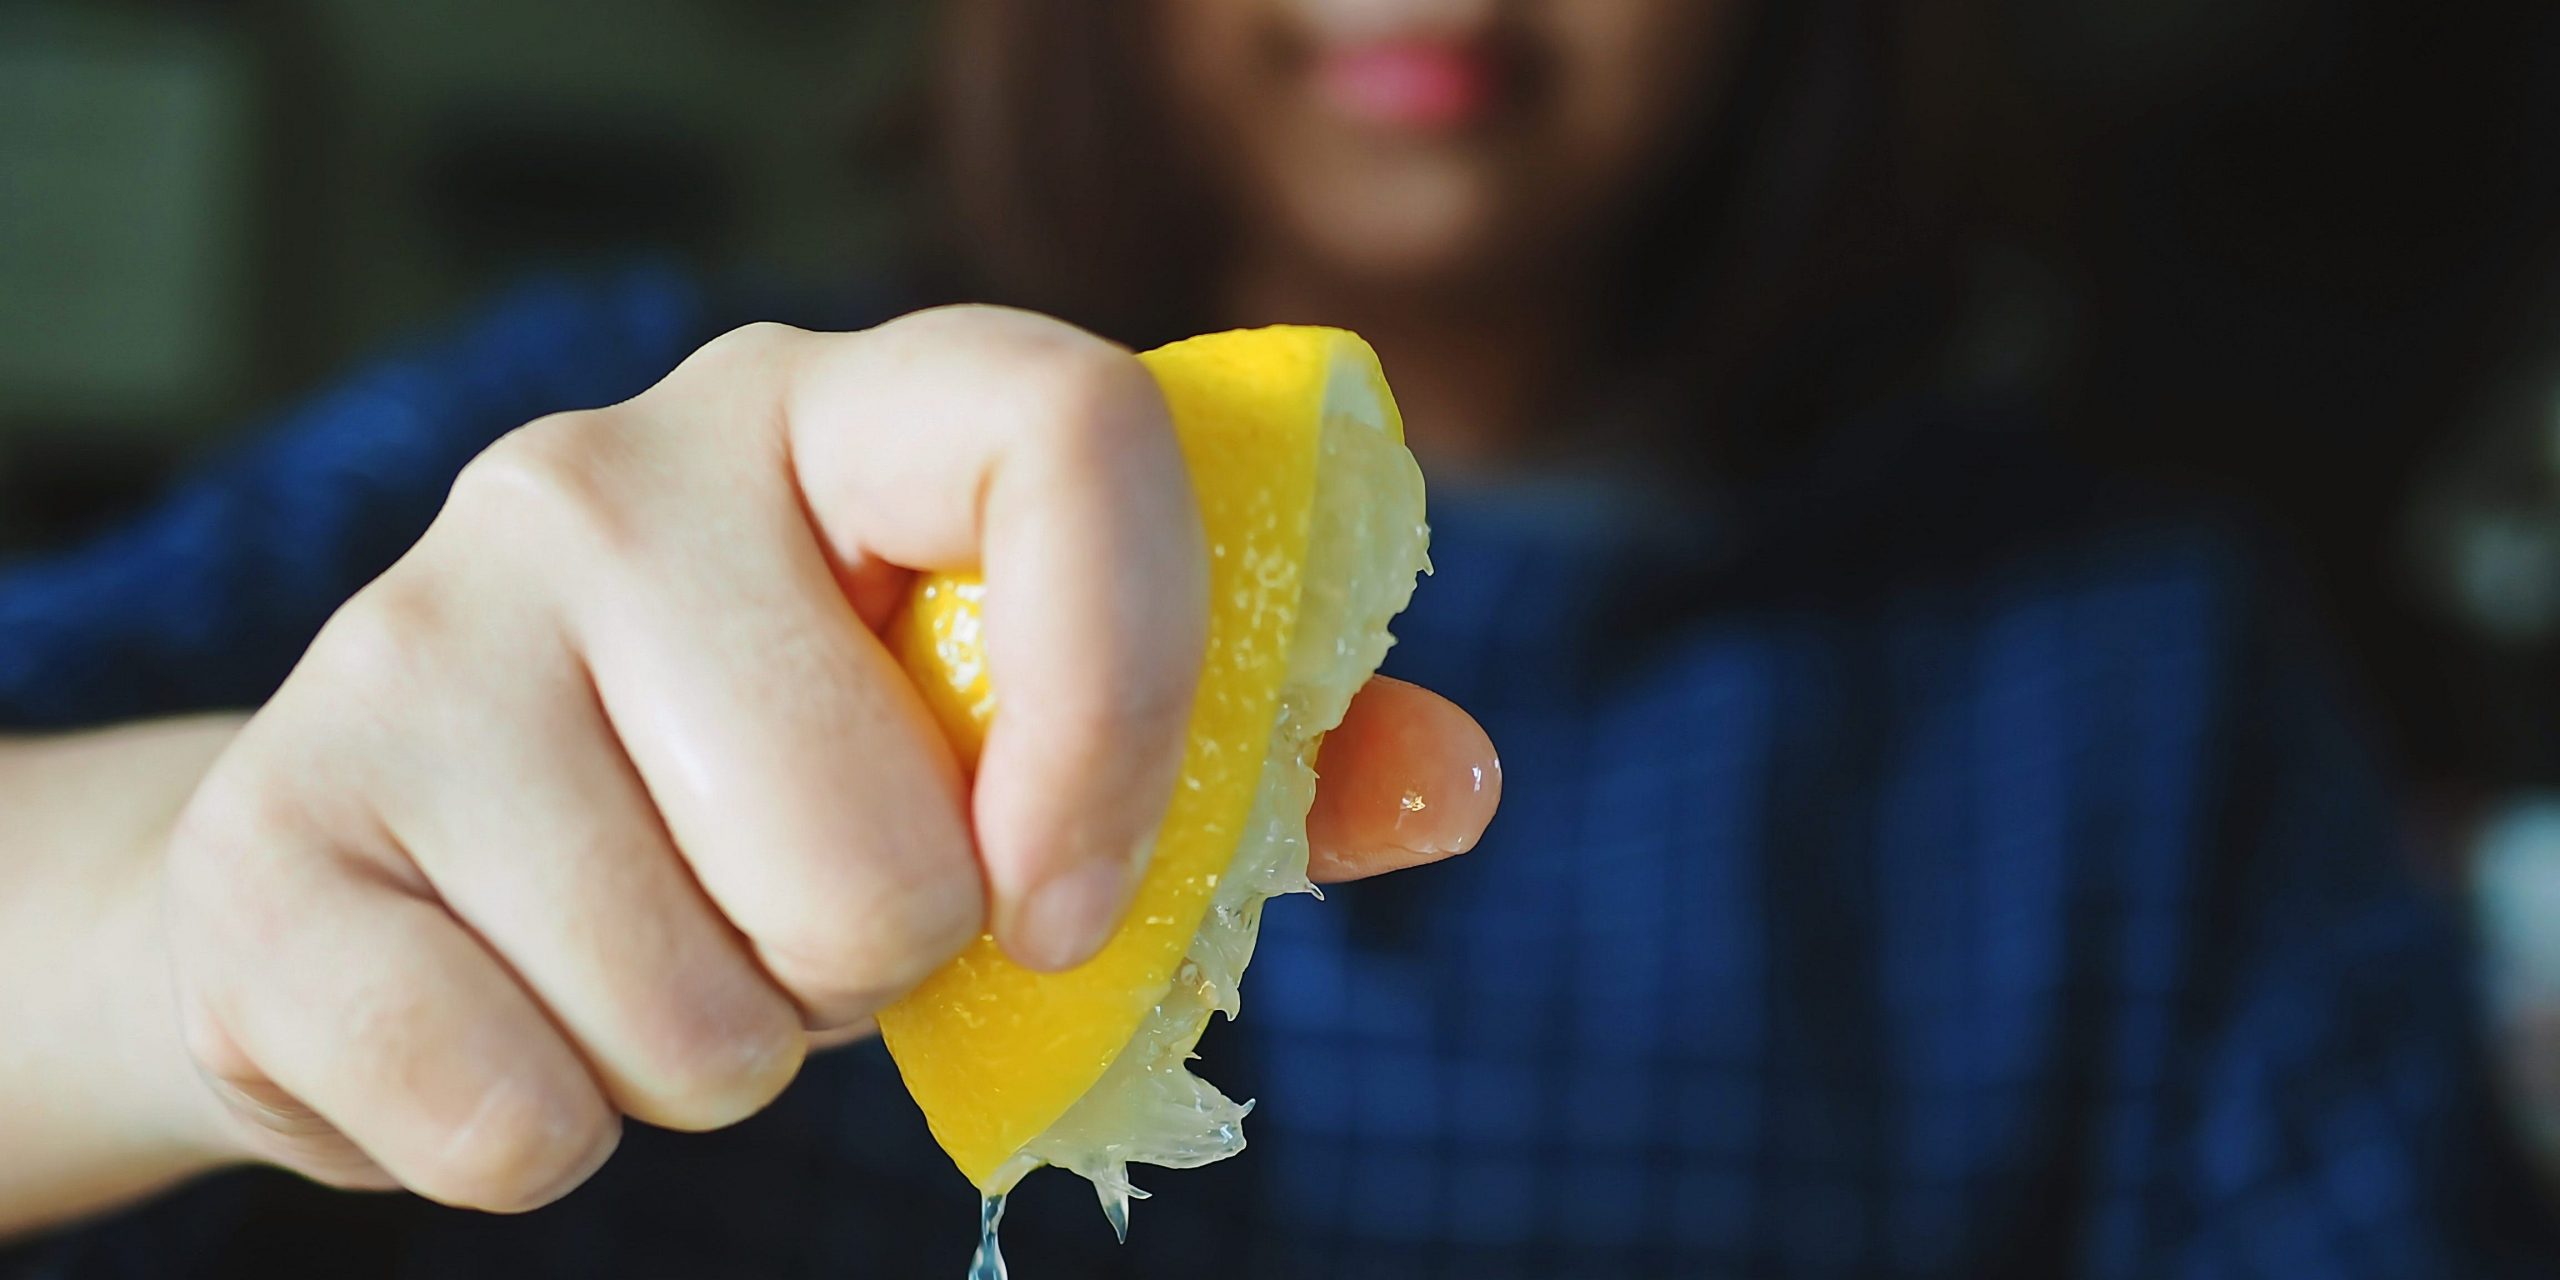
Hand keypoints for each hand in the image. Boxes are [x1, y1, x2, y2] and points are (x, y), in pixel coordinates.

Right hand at [154, 308, 1498, 1215]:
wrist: (391, 868)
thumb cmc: (750, 795)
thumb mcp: (994, 743)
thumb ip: (1240, 753)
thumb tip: (1450, 777)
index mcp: (835, 410)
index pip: (1064, 424)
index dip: (1132, 686)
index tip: (1083, 891)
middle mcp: (603, 474)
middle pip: (871, 842)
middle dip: (878, 958)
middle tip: (804, 903)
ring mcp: (408, 643)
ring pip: (701, 1013)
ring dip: (730, 1049)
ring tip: (665, 942)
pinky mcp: (275, 847)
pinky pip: (515, 1115)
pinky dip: (554, 1129)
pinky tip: (515, 1007)